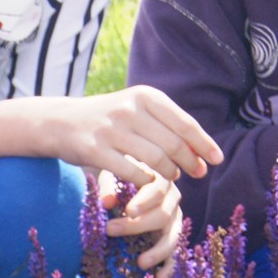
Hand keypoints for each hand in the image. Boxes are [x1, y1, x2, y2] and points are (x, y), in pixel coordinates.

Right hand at [39, 86, 224, 182]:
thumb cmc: (109, 119)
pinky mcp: (94, 150)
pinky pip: (131, 172)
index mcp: (145, 96)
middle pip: (173, 144)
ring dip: (168, 172)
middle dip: (190, 162)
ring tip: (172, 177)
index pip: (185, 124)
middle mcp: (129, 110)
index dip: (204, 144)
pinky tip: (148, 181)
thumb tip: (201, 147)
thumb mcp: (136, 110)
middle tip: (197, 174)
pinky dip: (144, 180)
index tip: (216, 160)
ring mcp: (111, 130)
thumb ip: (165, 123)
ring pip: (155, 159)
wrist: (61, 122)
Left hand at [101, 171, 183, 274]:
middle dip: (137, 226)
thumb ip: (109, 185)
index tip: (128, 211)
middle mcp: (173, 201)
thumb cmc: (122, 180)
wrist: (134, 187)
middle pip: (162, 215)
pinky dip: (169, 268)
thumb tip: (105, 202)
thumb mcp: (114, 177)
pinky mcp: (173, 239)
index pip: (157, 191)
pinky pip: (175, 254)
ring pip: (173, 237)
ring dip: (158, 252)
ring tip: (142, 263)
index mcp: (162, 181)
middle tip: (110, 230)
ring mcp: (175, 222)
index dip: (144, 202)